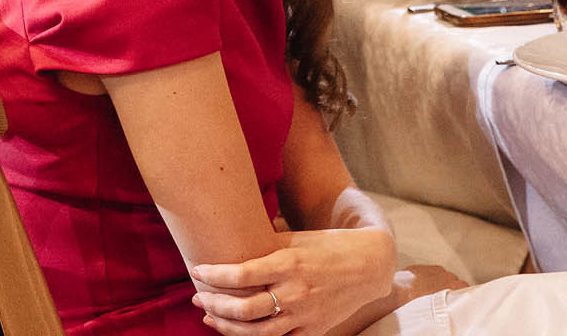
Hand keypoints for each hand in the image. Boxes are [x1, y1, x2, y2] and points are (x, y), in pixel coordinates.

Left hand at [188, 227, 397, 334]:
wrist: (369, 266)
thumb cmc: (326, 246)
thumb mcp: (295, 239)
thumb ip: (264, 246)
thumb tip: (228, 243)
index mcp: (289, 263)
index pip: (240, 275)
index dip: (213, 275)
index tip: (197, 271)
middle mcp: (295, 292)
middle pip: (244, 309)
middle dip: (214, 306)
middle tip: (197, 299)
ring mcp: (305, 315)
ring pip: (257, 332)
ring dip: (227, 327)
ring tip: (209, 319)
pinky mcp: (313, 330)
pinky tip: (239, 332)